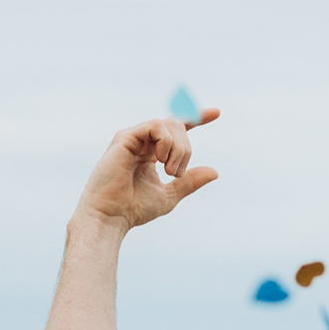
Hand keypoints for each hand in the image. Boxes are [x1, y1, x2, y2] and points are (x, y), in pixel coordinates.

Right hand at [75, 111, 220, 233]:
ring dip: (178, 147)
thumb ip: (190, 181)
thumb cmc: (134, 208)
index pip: (176, 128)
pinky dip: (166, 141)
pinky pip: (155, 126)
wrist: (111, 216)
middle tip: (176, 174)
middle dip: (186, 148)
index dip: (196, 118)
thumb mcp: (170, 194)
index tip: (216, 113)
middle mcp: (142, 142)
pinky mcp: (124, 137)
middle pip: (177, 125)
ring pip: (168, 124)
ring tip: (170, 171)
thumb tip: (215, 172)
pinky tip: (161, 160)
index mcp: (151, 152)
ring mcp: (133, 138)